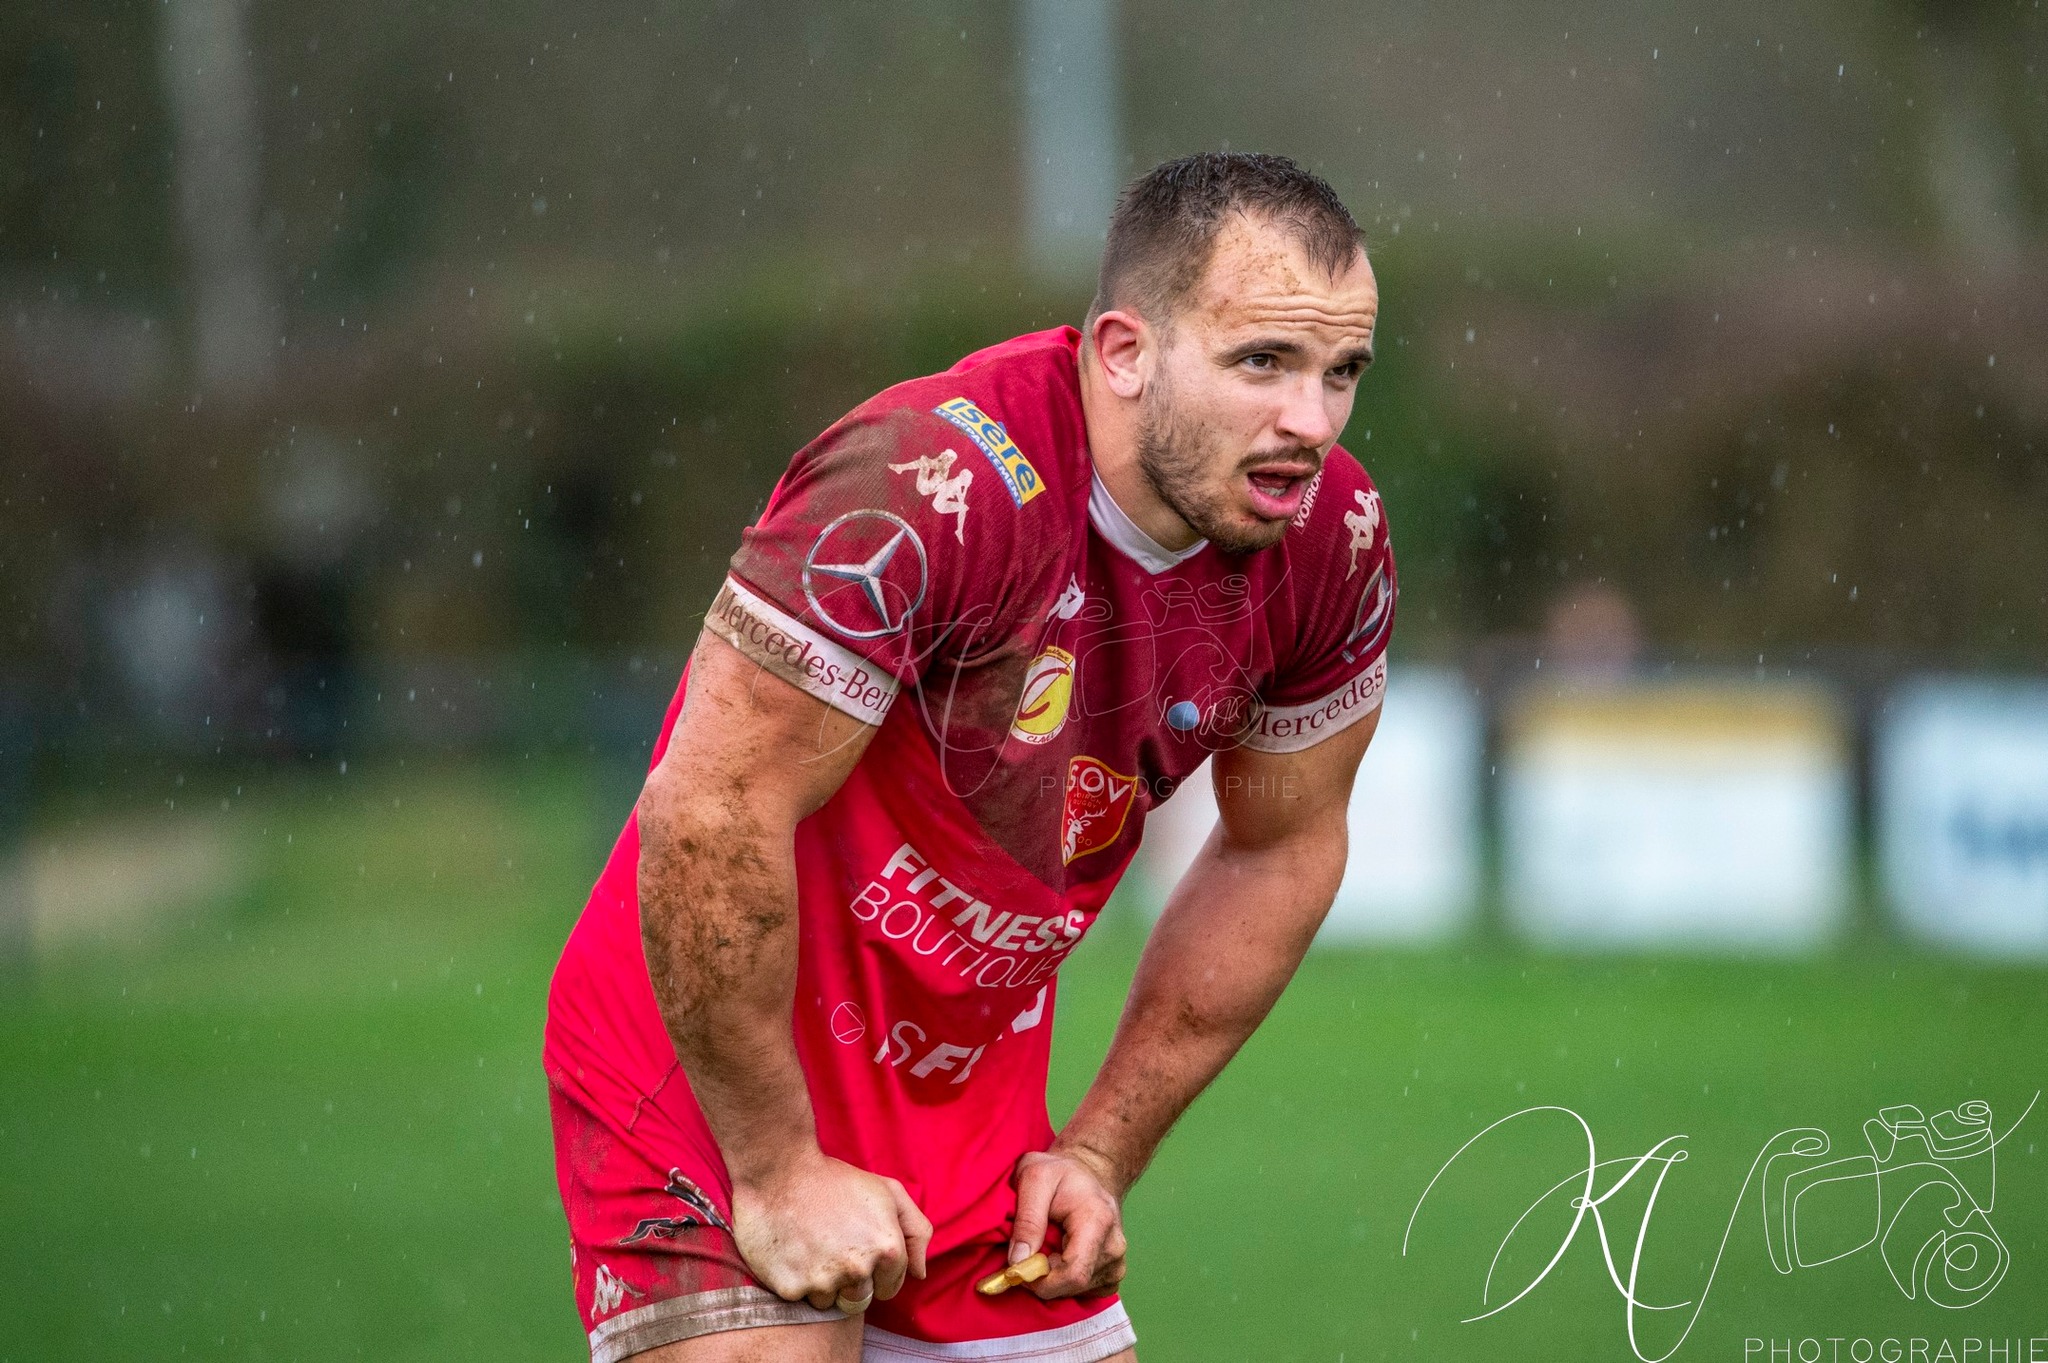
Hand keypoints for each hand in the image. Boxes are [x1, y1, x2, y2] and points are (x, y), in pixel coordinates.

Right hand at [731, 1150, 932, 1312]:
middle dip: (851, 1281)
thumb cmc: (836, 1180)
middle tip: (833, 1248)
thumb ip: (916, 1231)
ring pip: (830, 1301)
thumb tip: (919, 1274)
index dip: (876, 1271)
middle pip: (861, 1299)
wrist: (779, 1172)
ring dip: (822, 1282)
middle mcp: (859, 1269)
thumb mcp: (887, 1192)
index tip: (858, 1250)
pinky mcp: (792, 1288)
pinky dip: (796, 1280)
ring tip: (811, 1247)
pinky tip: (792, 1251)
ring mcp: (825, 1281)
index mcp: (888, 1249)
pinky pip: (800, 1298)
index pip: (890, 1287)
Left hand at [1007, 1145, 1128, 1297]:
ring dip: (1052, 1279)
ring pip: (1076, 1292)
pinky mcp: (1113, 1274)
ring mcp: (1117, 1263)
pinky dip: (1064, 1283)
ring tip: (1044, 1248)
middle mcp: (1114, 1247)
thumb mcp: (1034, 1178)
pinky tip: (1058, 1257)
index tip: (1017, 1268)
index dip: (1041, 1281)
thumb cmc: (1060, 1173)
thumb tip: (1018, 1262)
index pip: (1074, 1274)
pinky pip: (1084, 1293)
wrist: (1088, 1174)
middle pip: (1073, 1286)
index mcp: (1098, 1221)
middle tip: (1025, 1254)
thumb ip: (1027, 1219)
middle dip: (1042, 1279)